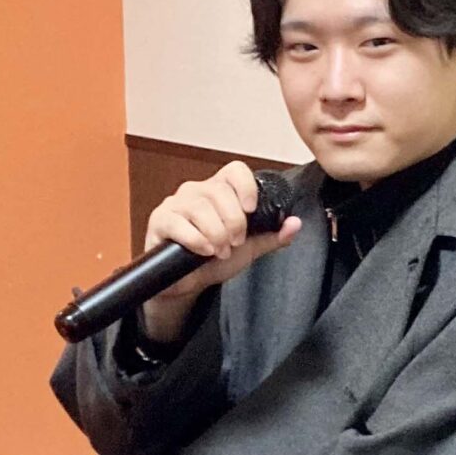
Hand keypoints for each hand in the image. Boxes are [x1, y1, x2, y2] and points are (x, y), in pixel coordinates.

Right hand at [137, 161, 301, 342]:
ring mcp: (176, 204)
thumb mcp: (249, 249)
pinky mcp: (160, 220)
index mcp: (220, 191)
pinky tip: (204, 251)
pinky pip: (178, 223)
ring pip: (200, 207)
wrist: (187, 283)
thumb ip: (271, 236)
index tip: (251, 210)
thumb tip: (295, 223)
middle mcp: (196, 191)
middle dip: (233, 222)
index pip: (235, 170)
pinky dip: (196, 239)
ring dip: (216, 233)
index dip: (246, 187)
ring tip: (220, 251)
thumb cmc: (214, 259)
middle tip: (234, 242)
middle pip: (219, 192)